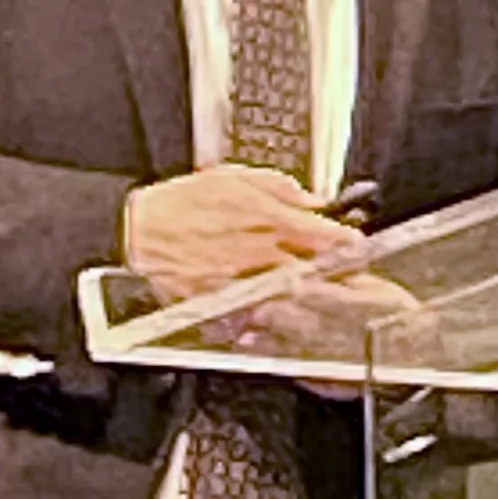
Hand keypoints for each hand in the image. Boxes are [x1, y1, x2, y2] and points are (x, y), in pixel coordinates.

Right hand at [122, 166, 354, 302]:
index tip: (358, 248)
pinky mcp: (222, 305)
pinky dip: (269, 322)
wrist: (139, 229)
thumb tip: (314, 198)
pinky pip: (255, 320)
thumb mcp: (235, 177)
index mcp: (265, 217)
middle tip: (347, 281)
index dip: (347, 243)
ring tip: (316, 304)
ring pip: (290, 301)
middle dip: (333, 279)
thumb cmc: (183, 202)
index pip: (322, 234)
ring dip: (307, 304)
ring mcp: (241, 282)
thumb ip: (280, 187)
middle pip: (313, 272)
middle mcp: (257, 252)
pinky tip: (275, 318)